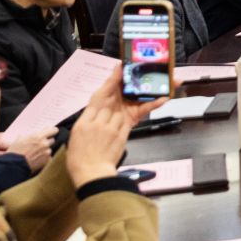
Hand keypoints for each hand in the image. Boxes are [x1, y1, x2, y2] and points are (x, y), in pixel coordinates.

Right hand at [0, 129, 54, 172]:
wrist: (14, 166)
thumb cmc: (15, 152)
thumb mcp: (19, 139)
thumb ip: (29, 135)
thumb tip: (32, 133)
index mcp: (38, 136)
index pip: (53, 130)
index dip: (52, 131)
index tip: (50, 132)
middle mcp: (44, 143)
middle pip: (52, 140)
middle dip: (47, 141)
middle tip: (39, 145)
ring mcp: (47, 152)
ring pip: (49, 149)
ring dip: (45, 150)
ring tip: (35, 154)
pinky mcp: (47, 161)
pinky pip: (48, 157)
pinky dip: (44, 158)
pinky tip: (36, 159)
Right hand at [65, 72, 163, 188]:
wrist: (90, 174)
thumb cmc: (80, 158)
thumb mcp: (77, 135)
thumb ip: (90, 120)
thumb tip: (100, 109)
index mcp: (84, 120)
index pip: (99, 95)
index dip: (110, 81)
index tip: (119, 68)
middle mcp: (99, 120)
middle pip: (114, 95)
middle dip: (126, 80)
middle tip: (137, 66)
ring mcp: (112, 126)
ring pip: (128, 103)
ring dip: (141, 90)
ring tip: (157, 79)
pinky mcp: (123, 133)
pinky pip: (139, 115)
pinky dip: (151, 105)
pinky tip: (163, 97)